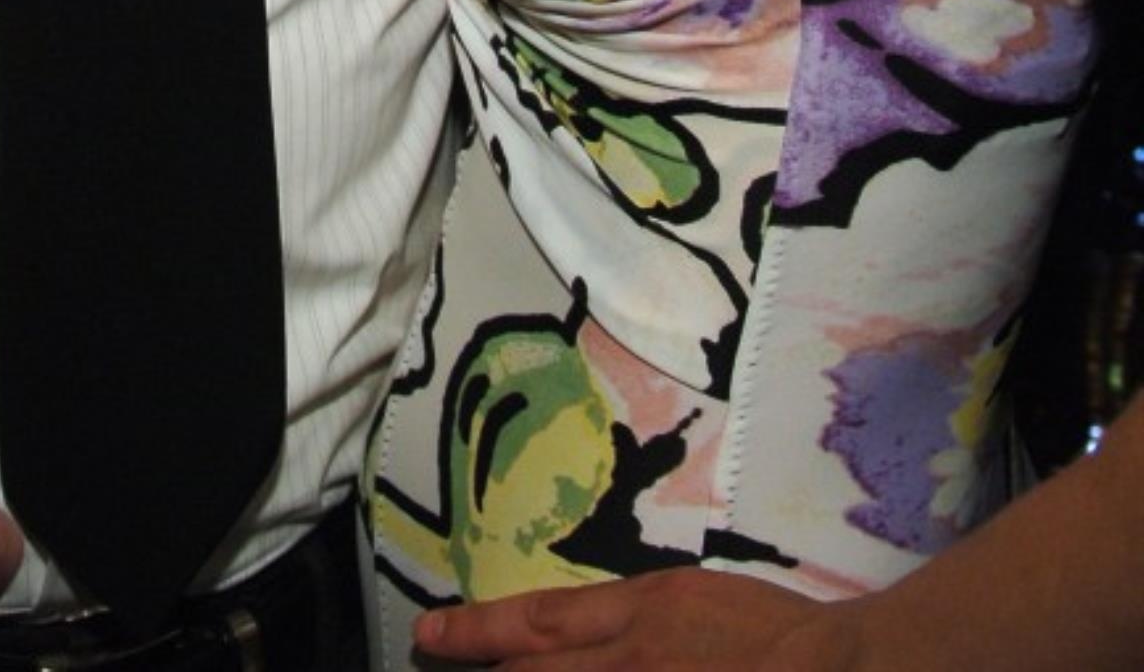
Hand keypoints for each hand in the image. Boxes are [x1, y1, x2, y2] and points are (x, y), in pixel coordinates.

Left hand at [413, 572, 858, 670]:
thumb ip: (623, 622)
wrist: (841, 670)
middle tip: (447, 660)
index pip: (535, 623)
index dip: (474, 631)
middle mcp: (624, 668)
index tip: (428, 636)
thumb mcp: (688, 603)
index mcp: (633, 618)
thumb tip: (560, 639)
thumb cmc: (774, 631)